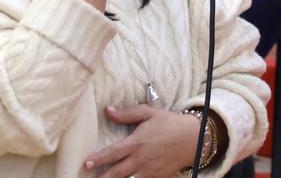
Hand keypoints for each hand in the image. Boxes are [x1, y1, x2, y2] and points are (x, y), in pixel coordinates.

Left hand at [83, 105, 199, 177]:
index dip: (99, 159)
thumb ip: (127, 113)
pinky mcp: (158, 177)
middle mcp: (141, 159)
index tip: (87, 163)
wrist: (193, 138)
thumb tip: (108, 110)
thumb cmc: (170, 123)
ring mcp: (150, 171)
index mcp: (137, 143)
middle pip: (117, 172)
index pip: (113, 153)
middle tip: (89, 177)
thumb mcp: (148, 113)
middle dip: (103, 176)